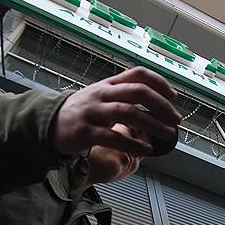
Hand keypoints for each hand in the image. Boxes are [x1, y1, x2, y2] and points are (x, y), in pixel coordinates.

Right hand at [52, 67, 180, 156]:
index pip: (138, 74)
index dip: (160, 83)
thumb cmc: (83, 111)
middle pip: (137, 92)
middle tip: (176, 119)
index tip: (174, 97)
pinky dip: (133, 144)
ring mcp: (92, 112)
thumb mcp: (102, 95)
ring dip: (153, 124)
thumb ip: (124, 93)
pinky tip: (146, 150)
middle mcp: (102, 94)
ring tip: (168, 135)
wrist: (48, 123)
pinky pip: (113, 137)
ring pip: (128, 113)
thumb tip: (158, 99)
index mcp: (109, 84)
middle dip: (162, 105)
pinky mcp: (85, 132)